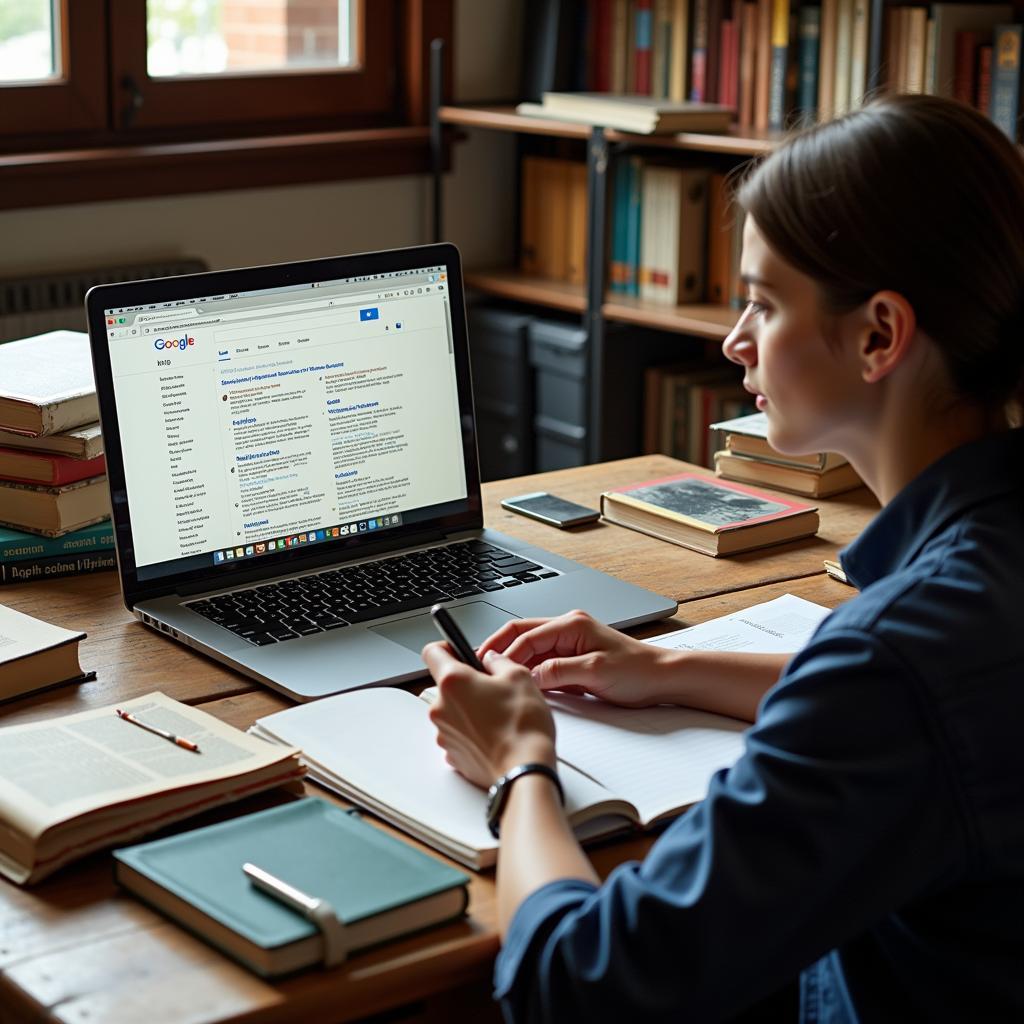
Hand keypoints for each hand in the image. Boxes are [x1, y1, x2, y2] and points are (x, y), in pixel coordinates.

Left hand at [421, 642, 555, 789]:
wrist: (524, 771)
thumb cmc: (522, 727)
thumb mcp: (519, 676)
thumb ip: (499, 661)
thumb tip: (492, 660)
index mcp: (453, 682)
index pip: (432, 652)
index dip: (447, 647)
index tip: (458, 650)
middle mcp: (441, 708)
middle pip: (446, 684)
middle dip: (467, 683)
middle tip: (493, 688)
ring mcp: (444, 733)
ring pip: (452, 710)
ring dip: (470, 708)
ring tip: (498, 714)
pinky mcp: (452, 754)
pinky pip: (458, 734)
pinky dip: (472, 731)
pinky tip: (494, 733)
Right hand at [478, 609, 671, 707]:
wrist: (663, 678)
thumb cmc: (638, 671)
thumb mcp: (594, 673)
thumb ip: (558, 672)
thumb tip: (529, 676)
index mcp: (571, 625)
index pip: (525, 634)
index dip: (503, 653)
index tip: (487, 668)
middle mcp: (567, 629)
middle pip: (520, 635)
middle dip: (497, 650)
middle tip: (477, 666)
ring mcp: (569, 644)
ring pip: (529, 650)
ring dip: (511, 662)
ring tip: (493, 678)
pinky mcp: (572, 660)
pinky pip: (541, 663)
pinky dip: (527, 672)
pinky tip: (519, 684)